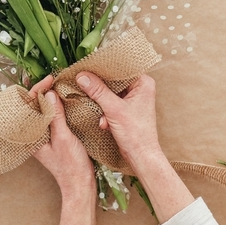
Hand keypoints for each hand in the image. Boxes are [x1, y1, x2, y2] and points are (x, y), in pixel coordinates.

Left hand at [31, 76, 93, 193]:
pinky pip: (50, 117)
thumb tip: (49, 94)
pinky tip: (62, 99)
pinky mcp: (52, 136)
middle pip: (32, 106)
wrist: (79, 184)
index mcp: (30, 136)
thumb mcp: (63, 137)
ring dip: (47, 97)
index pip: (28, 106)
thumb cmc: (70, 166)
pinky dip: (55, 106)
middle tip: (51, 78)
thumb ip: (55, 116)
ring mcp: (43, 135)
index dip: (37, 90)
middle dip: (39, 90)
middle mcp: (33, 135)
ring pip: (41, 111)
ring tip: (55, 84)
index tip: (49, 80)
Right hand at [75, 73, 194, 221]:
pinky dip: (105, 112)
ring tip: (99, 113)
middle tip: (84, 85)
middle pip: (114, 80)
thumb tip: (82, 76)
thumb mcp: (113, 109)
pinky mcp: (127, 110)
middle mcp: (140, 88)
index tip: (87, 68)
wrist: (141, 156)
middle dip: (100, 88)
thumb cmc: (135, 134)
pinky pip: (111, 103)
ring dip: (102, 103)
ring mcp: (133, 99)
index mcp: (143, 83)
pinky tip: (103, 123)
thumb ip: (97, 91)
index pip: (120, 68)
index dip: (103, 68)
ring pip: (110, 93)